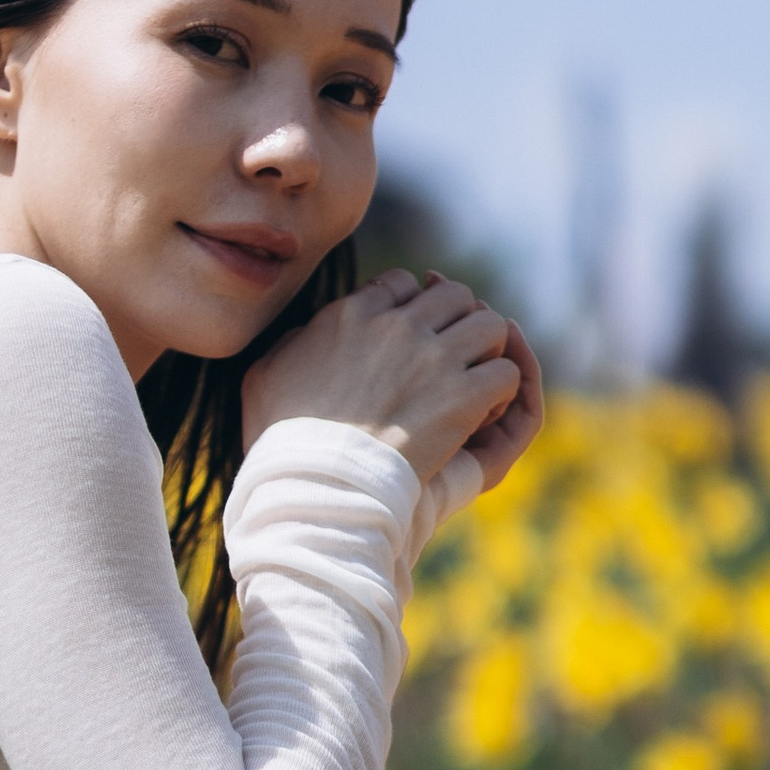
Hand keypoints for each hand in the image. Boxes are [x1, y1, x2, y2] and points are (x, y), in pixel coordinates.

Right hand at [243, 268, 543, 486]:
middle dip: (458, 322)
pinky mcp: (461, 399)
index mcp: (352, 315)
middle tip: (453, 357)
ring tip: (473, 382)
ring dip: (487, 352)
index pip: (403, 284)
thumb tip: (307, 332)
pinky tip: (480, 413)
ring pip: (489, 327)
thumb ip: (292, 342)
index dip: (413, 308)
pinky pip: (504, 373)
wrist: (317, 485)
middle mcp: (398, 327)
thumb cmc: (283, 441)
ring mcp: (434, 360)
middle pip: (454, 296)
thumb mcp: (265, 375)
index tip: (412, 338)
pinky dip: (500, 392)